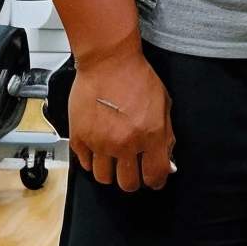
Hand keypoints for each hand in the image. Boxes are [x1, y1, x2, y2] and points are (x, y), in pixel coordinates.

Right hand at [69, 48, 175, 191]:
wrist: (108, 61)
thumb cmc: (137, 77)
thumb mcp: (164, 104)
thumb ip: (166, 135)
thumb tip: (166, 160)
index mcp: (150, 135)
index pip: (155, 175)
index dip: (156, 181)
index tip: (153, 179)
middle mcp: (124, 143)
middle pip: (127, 184)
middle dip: (132, 180)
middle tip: (133, 170)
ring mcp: (100, 142)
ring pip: (103, 178)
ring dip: (110, 173)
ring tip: (114, 161)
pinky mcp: (80, 136)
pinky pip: (84, 163)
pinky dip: (91, 161)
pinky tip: (98, 150)